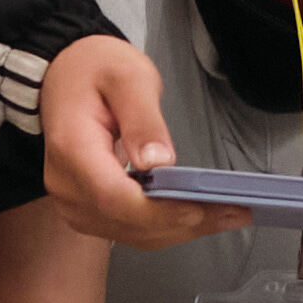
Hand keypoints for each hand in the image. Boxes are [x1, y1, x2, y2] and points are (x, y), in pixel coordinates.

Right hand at [37, 32, 245, 246]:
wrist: (66, 75)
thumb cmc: (95, 70)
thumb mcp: (127, 76)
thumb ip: (143, 118)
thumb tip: (158, 161)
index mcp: (72, 147)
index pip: (112, 196)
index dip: (157, 210)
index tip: (198, 208)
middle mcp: (67, 183)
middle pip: (126, 222)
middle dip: (183, 222)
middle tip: (235, 212)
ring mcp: (73, 200)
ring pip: (130, 233)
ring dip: (180, 229)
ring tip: (227, 214)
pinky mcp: (87, 208)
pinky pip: (128, 228)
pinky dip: (165, 226)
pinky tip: (197, 215)